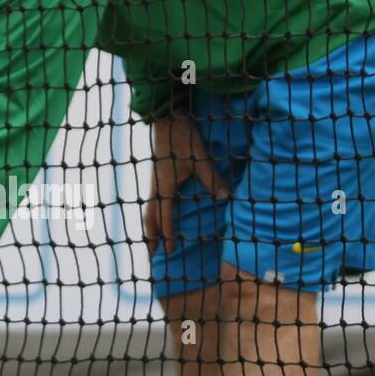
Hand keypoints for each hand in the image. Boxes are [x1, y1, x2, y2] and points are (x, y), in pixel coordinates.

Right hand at [143, 115, 228, 258]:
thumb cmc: (183, 139)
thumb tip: (226, 198)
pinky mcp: (156, 176)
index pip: (165, 216)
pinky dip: (152, 215)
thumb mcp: (201, 160)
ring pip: (148, 210)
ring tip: (151, 242)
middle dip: (151, 237)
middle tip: (152, 256)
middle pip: (150, 218)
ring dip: (149, 227)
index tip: (169, 251)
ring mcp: (154, 182)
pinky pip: (151, 202)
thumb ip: (212, 180)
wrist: (168, 119)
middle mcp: (156, 187)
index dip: (167, 234)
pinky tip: (157, 217)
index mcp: (165, 186)